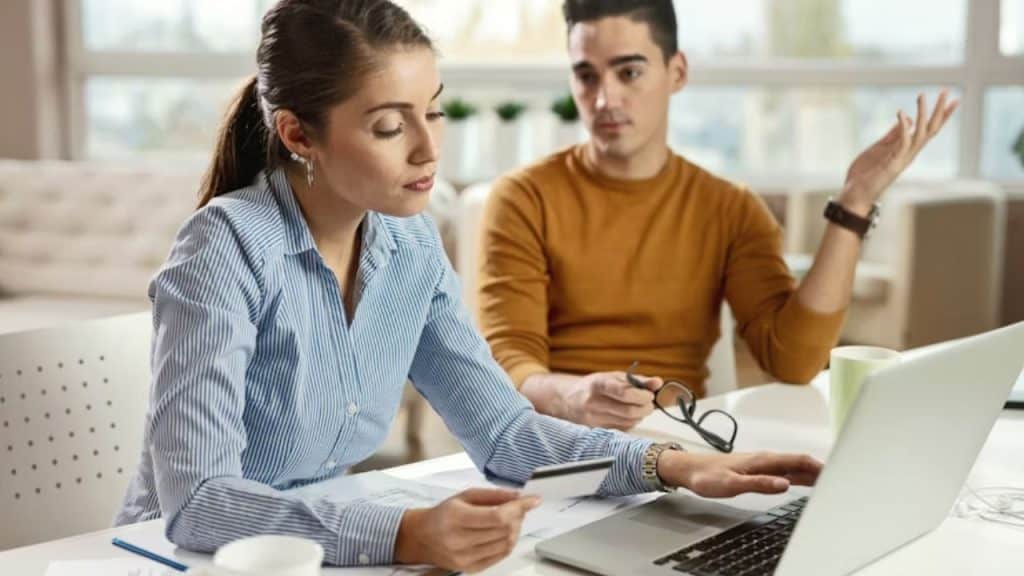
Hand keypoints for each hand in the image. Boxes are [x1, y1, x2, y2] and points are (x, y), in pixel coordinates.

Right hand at [395, 488, 540, 572]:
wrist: (423, 537)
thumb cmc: (444, 514)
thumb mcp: (465, 496)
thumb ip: (492, 495)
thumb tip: (517, 496)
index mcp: (456, 518)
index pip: (497, 516)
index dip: (518, 507)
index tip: (532, 500)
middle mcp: (459, 540)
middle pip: (504, 530)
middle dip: (518, 516)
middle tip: (518, 507)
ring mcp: (465, 557)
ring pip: (505, 544)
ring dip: (515, 530)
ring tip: (511, 519)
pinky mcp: (470, 568)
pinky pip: (500, 555)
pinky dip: (509, 542)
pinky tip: (506, 533)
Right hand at [563, 371, 662, 429]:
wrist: (568, 399)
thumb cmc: (594, 386)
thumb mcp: (613, 377)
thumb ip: (637, 380)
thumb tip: (658, 383)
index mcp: (597, 384)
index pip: (623, 392)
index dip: (641, 395)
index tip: (649, 394)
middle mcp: (593, 403)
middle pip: (629, 411)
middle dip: (645, 408)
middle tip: (649, 403)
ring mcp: (593, 419)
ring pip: (628, 422)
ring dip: (640, 416)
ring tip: (640, 408)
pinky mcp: (596, 430)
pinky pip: (622, 429)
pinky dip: (631, 423)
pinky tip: (629, 416)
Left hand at [657, 451, 822, 497]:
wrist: (689, 469)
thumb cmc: (707, 476)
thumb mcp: (732, 484)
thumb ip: (758, 483)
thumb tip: (784, 484)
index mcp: (763, 460)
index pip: (798, 460)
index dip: (818, 466)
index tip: (836, 472)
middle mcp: (765, 459)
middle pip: (799, 462)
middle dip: (820, 469)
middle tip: (841, 478)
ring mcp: (761, 464)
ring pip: (793, 467)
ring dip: (811, 473)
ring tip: (829, 481)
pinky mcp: (756, 470)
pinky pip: (783, 471)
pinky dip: (798, 476)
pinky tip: (803, 482)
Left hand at [841, 90, 958, 213]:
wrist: (854, 193)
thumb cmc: (866, 173)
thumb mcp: (880, 147)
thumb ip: (893, 135)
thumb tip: (907, 119)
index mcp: (907, 148)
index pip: (929, 128)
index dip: (942, 114)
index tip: (954, 98)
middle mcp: (910, 153)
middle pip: (931, 129)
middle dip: (940, 110)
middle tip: (946, 90)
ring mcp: (903, 158)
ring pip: (920, 134)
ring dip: (922, 114)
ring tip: (922, 95)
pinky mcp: (893, 163)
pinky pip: (902, 143)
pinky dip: (903, 127)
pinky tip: (901, 113)